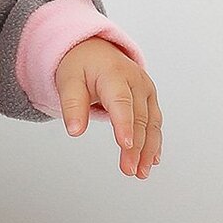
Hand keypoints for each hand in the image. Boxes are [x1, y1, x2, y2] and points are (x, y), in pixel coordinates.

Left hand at [54, 39, 161, 178]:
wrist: (95, 50)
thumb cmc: (80, 66)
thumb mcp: (68, 81)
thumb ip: (72, 105)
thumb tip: (74, 131)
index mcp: (114, 74)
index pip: (121, 103)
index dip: (125, 125)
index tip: (126, 146)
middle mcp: (136, 82)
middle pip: (138, 117)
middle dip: (136, 146)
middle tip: (129, 170)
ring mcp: (146, 90)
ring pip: (151, 123)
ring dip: (148, 149)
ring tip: (140, 172)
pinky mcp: (149, 99)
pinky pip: (154, 122)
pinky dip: (154, 142)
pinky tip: (151, 160)